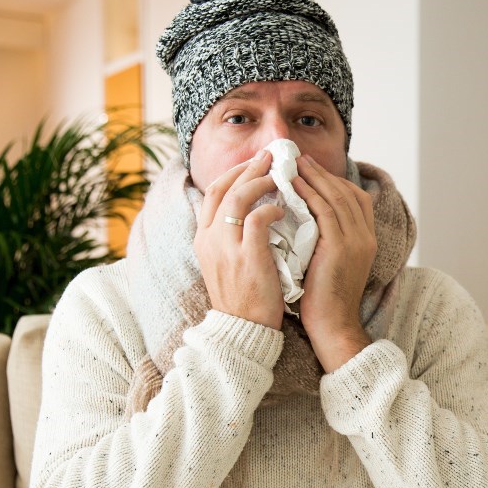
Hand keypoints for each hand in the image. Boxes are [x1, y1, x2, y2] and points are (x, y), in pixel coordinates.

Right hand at [194, 149, 286, 328]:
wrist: (243, 330)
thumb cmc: (245, 297)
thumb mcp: (229, 262)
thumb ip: (235, 236)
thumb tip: (255, 210)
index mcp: (204, 237)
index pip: (214, 191)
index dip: (235, 172)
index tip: (256, 163)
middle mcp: (209, 238)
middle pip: (224, 188)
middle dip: (249, 168)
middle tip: (272, 157)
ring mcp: (225, 248)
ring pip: (237, 198)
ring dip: (260, 182)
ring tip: (280, 177)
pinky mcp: (246, 258)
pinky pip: (257, 220)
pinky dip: (271, 209)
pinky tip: (283, 209)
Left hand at [292, 155, 377, 371]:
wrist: (333, 327)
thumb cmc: (325, 302)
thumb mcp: (330, 265)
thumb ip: (325, 242)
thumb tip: (305, 224)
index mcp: (366, 240)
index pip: (356, 199)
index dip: (335, 182)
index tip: (312, 172)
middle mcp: (365, 236)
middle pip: (347, 192)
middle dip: (322, 173)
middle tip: (299, 158)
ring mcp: (355, 240)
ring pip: (336, 196)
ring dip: (313, 176)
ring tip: (293, 163)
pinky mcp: (340, 246)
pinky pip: (323, 210)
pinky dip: (308, 192)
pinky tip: (292, 183)